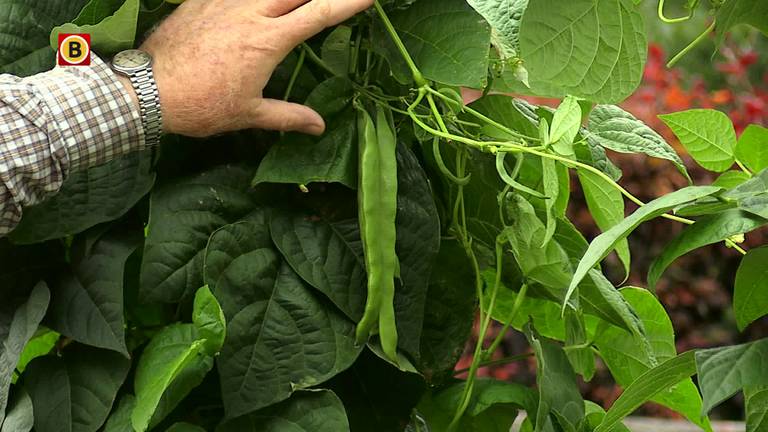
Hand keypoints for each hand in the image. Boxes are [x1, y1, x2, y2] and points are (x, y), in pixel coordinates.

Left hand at [138, 0, 373, 136]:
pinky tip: (252, 8)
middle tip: (332, 1)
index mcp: (268, 39)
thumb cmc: (203, 105)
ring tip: (290, 8)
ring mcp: (224, 1)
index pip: (319, 13)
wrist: (147, 91)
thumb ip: (288, 117)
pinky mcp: (201, 0)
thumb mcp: (250, 114)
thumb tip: (319, 127)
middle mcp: (250, 12)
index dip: (347, 2)